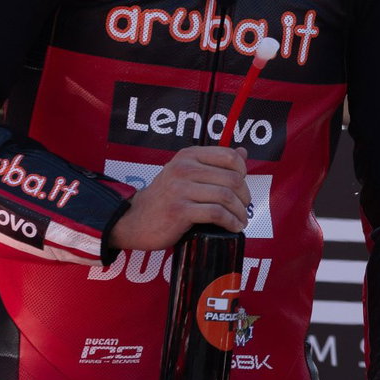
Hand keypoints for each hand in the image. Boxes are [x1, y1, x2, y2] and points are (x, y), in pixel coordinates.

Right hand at [108, 146, 251, 250]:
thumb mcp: (186, 173)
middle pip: (232, 178)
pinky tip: (234, 227)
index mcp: (188, 155)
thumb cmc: (165, 197)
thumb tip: (243, 152)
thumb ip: (213, 162)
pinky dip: (230, 221)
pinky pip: (216, 213)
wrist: (134, 220)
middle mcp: (184, 168)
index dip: (243, 171)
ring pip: (226, 196)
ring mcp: (180, 189)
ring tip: (241, 220)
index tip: (242, 185)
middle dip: (244, 196)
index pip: (229, 156)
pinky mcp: (180, 210)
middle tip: (245, 207)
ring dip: (240, 211)